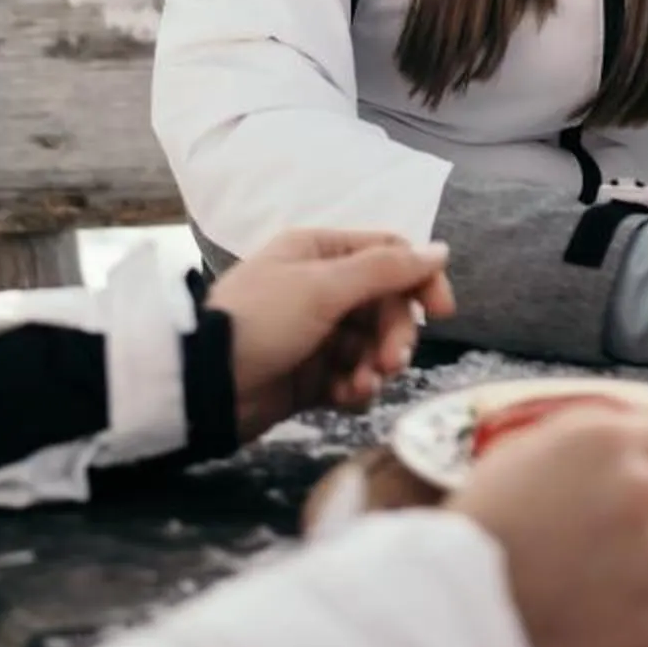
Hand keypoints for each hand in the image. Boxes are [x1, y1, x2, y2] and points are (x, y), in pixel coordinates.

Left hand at [206, 228, 454, 440]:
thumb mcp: (322, 287)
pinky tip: (344, 397)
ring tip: (361, 384)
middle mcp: (320, 286)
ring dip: (375, 366)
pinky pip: (351, 377)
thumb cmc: (261, 320)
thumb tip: (440, 249)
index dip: (419, 279)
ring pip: (371, 345)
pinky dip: (354, 388)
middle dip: (394, 333)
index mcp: (320, 251)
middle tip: (392, 361)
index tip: (442, 311)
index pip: (389, 254)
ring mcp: (316, 333)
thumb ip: (384, 269)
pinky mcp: (310, 376)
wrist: (205, 384)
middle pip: (385, 304)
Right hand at [452, 412, 647, 646]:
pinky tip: (599, 629)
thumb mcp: (518, 457)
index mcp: (607, 441)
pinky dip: (647, 622)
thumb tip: (626, 448)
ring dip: (645, 571)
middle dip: (646, 517)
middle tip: (594, 549)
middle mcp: (646, 488)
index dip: (647, 464)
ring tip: (585, 596)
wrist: (456, 621)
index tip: (625, 489)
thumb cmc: (475, 539)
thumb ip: (582, 447)